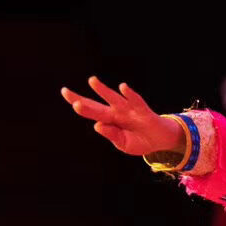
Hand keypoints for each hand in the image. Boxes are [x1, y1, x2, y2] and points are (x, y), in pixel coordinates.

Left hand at [60, 76, 179, 156]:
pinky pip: (136, 102)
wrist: (160, 140)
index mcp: (109, 121)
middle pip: (97, 106)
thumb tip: (97, 125)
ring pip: (114, 99)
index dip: (78, 102)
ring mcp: (129, 111)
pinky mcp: (143, 112)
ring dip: (103, 91)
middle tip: (66, 92)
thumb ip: (112, 135)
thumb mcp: (124, 144)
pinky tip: (122, 87)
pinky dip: (130, 95)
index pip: (91, 111)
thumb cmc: (140, 141)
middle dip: (83, 101)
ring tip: (92, 81)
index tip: (65, 92)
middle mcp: (117, 113)